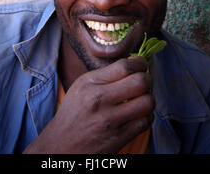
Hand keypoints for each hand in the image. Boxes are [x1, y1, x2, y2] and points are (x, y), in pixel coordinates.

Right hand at [23, 56, 153, 153]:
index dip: (140, 63)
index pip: (124, 66)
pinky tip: (138, 115)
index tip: (141, 65)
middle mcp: (100, 100)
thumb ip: (105, 75)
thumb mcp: (82, 86)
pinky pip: (145, 122)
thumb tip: (133, 65)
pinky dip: (146, 116)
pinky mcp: (119, 138)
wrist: (61, 145)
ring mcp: (110, 120)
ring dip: (149, 99)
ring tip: (142, 99)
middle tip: (145, 82)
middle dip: (148, 80)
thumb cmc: (74, 113)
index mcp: (90, 83)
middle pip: (140, 82)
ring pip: (147, 102)